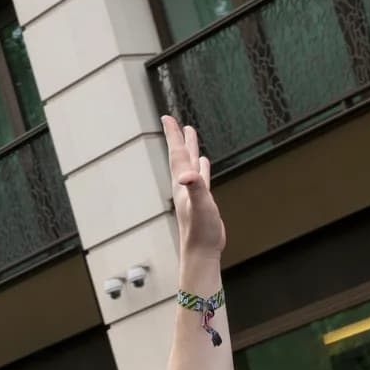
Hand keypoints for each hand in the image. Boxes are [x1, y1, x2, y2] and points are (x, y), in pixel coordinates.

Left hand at [164, 116, 221, 262]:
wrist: (201, 252)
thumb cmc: (200, 231)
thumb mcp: (201, 206)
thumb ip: (196, 188)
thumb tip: (188, 176)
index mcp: (182, 183)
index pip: (177, 154)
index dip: (173, 135)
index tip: (167, 117)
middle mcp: (185, 186)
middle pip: (181, 155)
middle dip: (179, 137)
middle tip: (175, 121)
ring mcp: (193, 193)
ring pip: (191, 164)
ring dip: (190, 149)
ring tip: (190, 134)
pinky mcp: (202, 201)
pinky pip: (201, 178)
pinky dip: (201, 168)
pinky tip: (203, 163)